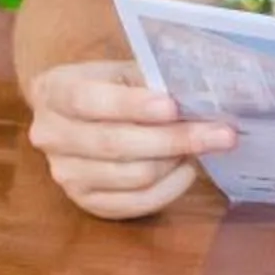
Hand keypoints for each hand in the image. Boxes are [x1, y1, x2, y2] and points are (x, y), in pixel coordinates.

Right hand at [25, 59, 235, 220]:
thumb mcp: (122, 71)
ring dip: (176, 160)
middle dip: (176, 138)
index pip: (89, 100)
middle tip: (223, 133)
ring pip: (132, 176)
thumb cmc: (110, 86)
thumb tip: (203, 94)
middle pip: (117, 144)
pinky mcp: (86, 202)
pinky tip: (186, 168)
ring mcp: (65, 174)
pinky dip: (171, 187)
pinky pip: (137, 203)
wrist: (78, 116)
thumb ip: (152, 80)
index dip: (132, 105)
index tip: (173, 106)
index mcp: (54, 91)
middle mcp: (50, 135)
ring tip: (201, 144)